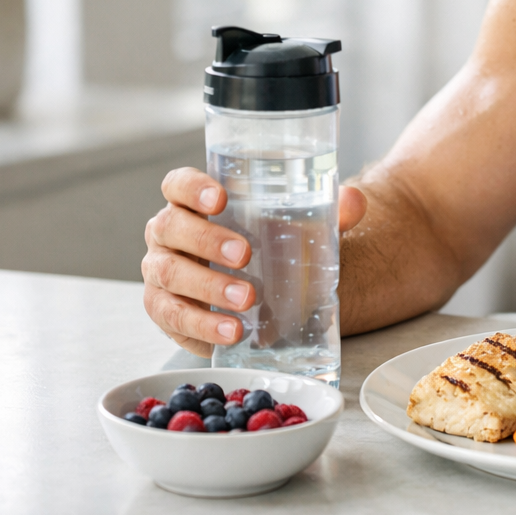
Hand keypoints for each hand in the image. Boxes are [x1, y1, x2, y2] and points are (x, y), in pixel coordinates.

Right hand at [142, 167, 367, 357]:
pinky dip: (203, 325)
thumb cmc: (270, 248)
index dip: (191, 186)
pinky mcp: (166, 311)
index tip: (220, 197)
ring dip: (207, 288)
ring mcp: (162, 272)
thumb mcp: (299, 228)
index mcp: (193, 203)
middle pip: (170, 227)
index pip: (177, 183)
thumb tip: (353, 202)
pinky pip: (173, 318)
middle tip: (245, 254)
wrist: (262, 294)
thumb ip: (328, 212)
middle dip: (206, 240)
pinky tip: (233, 331)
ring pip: (168, 274)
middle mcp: (169, 234)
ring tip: (248, 300)